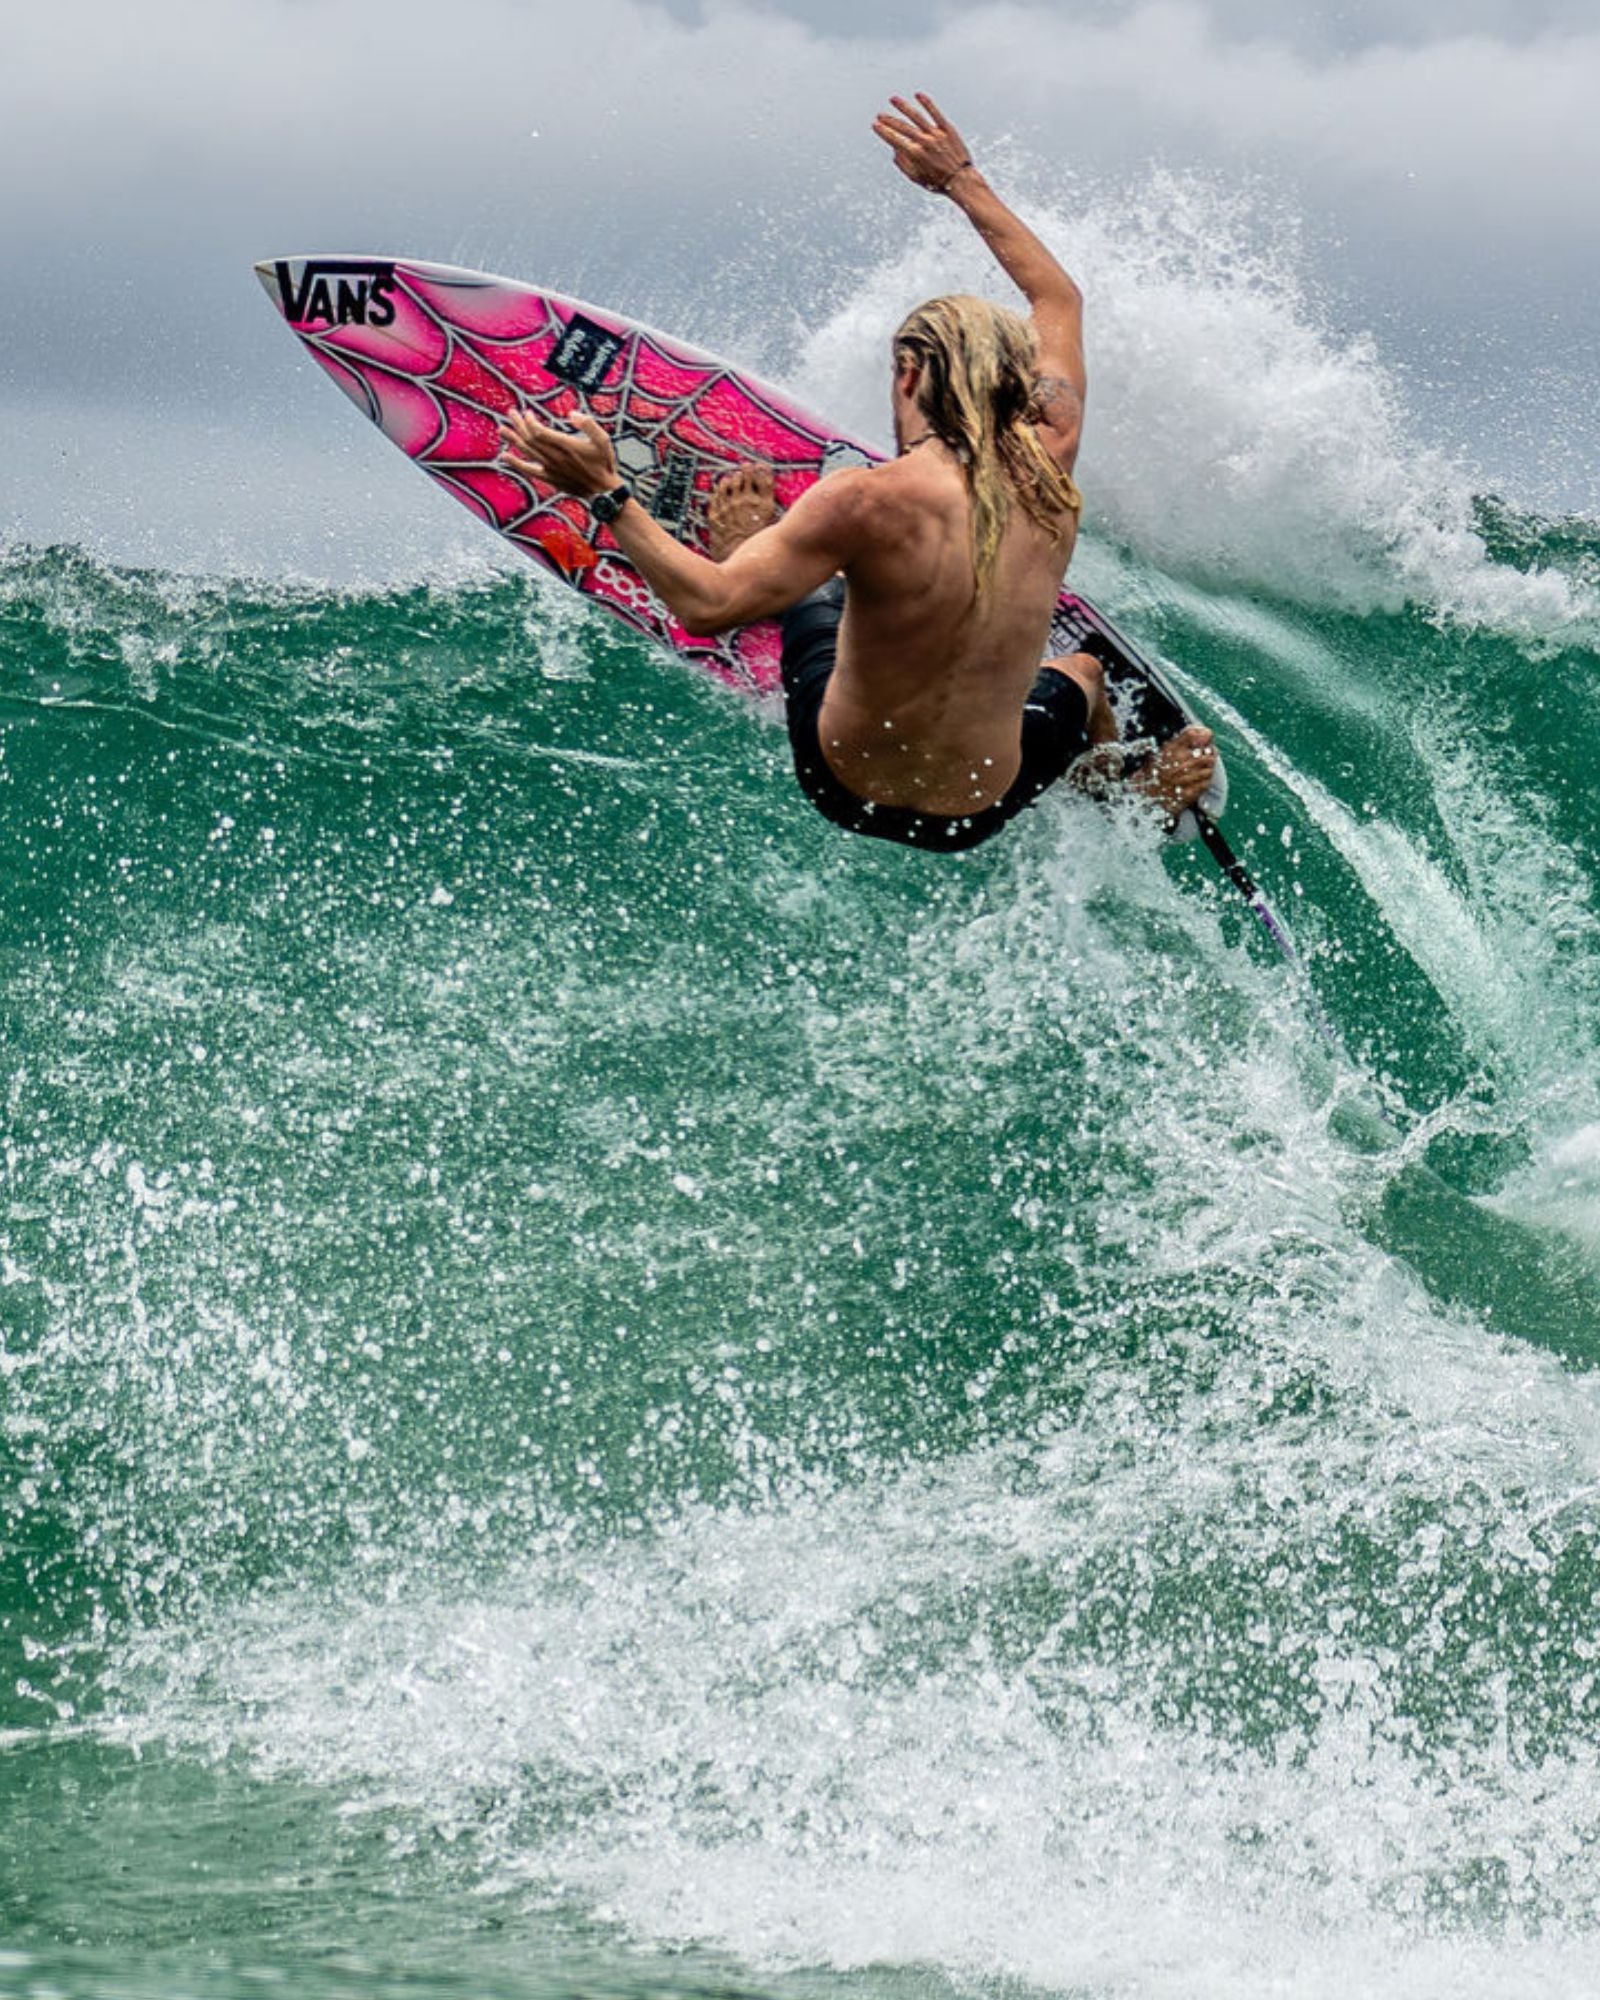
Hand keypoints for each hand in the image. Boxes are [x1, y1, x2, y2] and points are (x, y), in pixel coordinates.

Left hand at [498, 407, 618, 499]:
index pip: (539, 432)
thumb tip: (572, 414)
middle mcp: (555, 457)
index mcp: (566, 446)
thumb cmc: (604, 464)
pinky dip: (515, 463)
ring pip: (527, 452)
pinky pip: (528, 470)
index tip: (526, 413)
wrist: (603, 492)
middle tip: (510, 413)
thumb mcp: (603, 440)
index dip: (529, 422)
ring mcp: (550, 468)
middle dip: (519, 425)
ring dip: (513, 439)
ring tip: (502, 429)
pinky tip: (504, 456)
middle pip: (530, 439)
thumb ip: (588, 424)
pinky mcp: (549, 478)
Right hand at [871, 93, 973, 194]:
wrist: (961, 180)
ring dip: (903, 107)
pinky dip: (926, 103)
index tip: (875, 125)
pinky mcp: (947, 129)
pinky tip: (918, 95)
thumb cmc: (938, 182)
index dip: (883, 132)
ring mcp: (936, 134)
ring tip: (893, 99)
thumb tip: (894, 150)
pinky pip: (935, 113)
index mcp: (915, 155)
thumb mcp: (916, 178)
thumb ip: (903, 164)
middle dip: (889, 120)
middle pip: (903, 127)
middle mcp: (924, 142)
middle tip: (880, 115)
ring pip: (917, 117)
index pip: (895, 139)